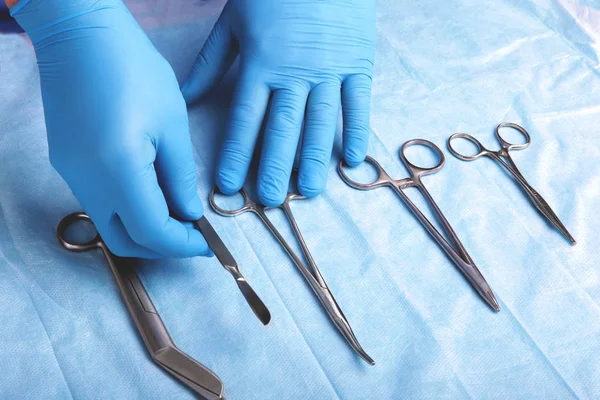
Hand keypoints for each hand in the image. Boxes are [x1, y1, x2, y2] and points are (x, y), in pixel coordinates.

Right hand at [12, 0, 210, 257]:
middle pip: (125, 241)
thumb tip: (189, 214)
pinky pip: (98, 201)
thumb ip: (180, 176)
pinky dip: (127, 208)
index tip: (207, 242)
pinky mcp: (67, 163)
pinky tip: (151, 190)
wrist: (79, 33)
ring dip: (144, 228)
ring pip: (109, 224)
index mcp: (118, 171)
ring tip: (177, 211)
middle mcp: (87, 182)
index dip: (183, 245)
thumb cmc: (133, 68)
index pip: (152, 232)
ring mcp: (71, 174)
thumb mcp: (172, 123)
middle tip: (192, 234)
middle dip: (162, 247)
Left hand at [182, 0, 375, 205]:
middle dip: (274, 168)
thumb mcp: (233, 21)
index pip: (246, 119)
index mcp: (261, 63)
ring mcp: (330, 70)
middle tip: (269, 202)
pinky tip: (352, 161)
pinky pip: (358, 104)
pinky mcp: (358, 63)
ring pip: (321, 123)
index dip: (237, 154)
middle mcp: (295, 73)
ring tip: (308, 193)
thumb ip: (211, 63)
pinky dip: (357, 132)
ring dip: (314, 160)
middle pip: (283, 129)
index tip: (229, 186)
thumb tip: (186, 99)